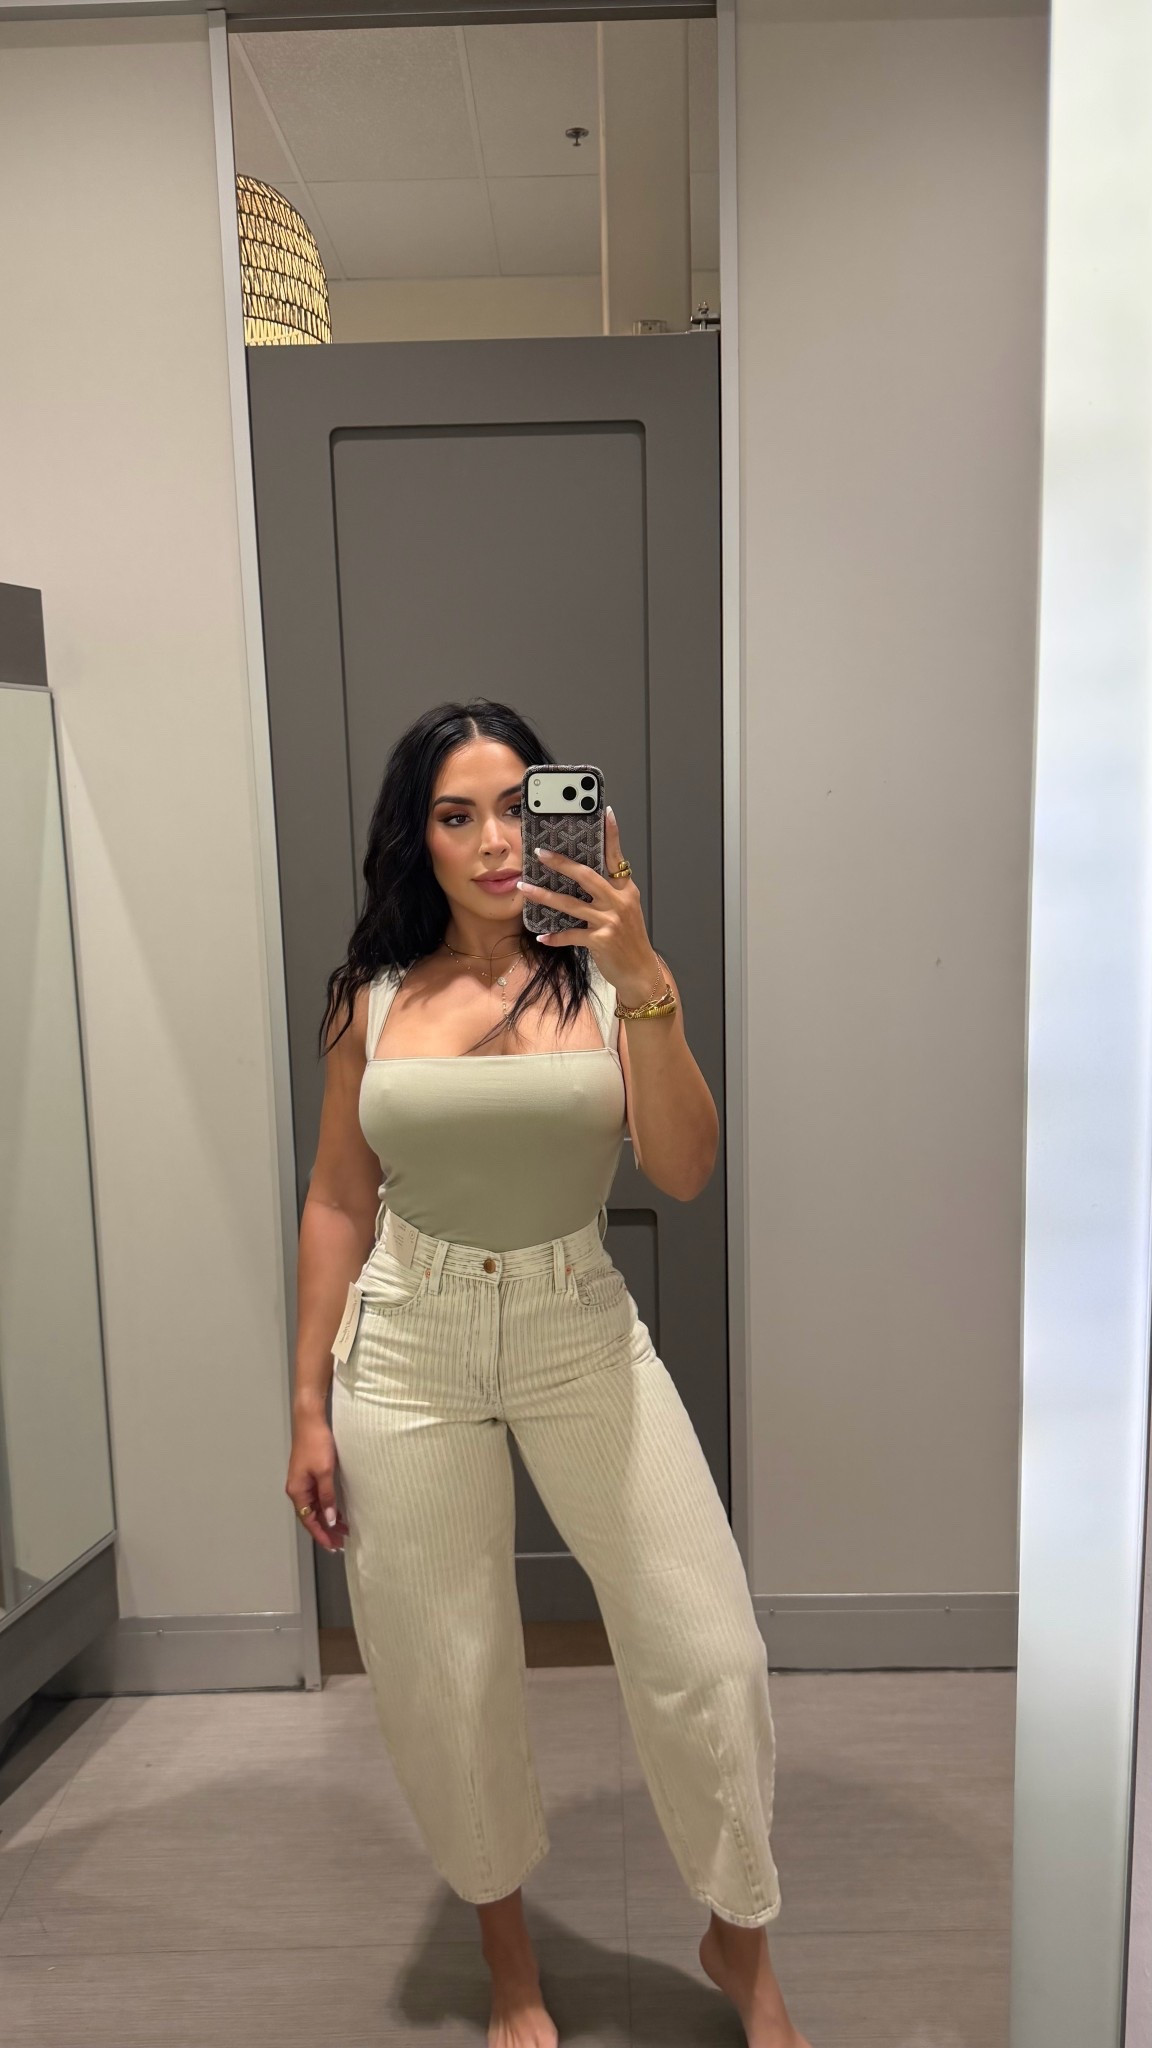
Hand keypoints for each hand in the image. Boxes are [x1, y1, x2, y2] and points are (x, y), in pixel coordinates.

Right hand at [286, 1417, 347, 1552]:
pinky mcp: (309, 1475)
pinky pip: (317, 1497)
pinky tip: (337, 1512)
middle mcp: (297, 1489)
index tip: (333, 1547)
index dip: (321, 1535)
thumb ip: (327, 1497)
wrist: (310, 1420)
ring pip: (315, 1508)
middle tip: (341, 1543)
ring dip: (327, 1519)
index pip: (308, 1520)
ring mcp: (302, 1482)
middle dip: (325, 1531)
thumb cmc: (316, 1443)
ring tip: (343, 1531)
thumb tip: (328, 1520)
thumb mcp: (325, 1472)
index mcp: (297, 1491)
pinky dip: (326, 1507)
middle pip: (310, 1516)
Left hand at [518, 804, 665, 1008]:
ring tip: (524, 888)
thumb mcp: (626, 910)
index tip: (605, 812)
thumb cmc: (629, 940)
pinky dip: (554, 936)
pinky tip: (541, 936)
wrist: (640, 972)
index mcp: (625, 890)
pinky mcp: (601, 940)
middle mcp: (619, 902)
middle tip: (540, 853)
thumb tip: (583, 875)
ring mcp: (610, 921)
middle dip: (561, 863)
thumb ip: (609, 892)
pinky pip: (571, 935)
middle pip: (586, 876)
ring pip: (570, 904)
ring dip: (544, 896)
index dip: (612, 835)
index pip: (617, 857)